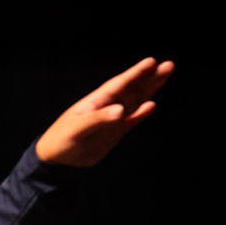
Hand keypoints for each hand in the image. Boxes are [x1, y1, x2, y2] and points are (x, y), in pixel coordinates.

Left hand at [35, 57, 174, 166]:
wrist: (57, 161)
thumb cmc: (60, 140)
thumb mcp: (77, 129)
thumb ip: (99, 119)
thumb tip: (121, 111)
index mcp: (96, 102)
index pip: (120, 85)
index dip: (135, 74)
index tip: (151, 62)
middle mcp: (107, 107)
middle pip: (132, 89)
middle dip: (149, 77)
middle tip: (168, 65)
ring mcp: (112, 119)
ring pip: (135, 101)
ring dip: (150, 90)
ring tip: (164, 76)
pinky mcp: (114, 133)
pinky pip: (131, 121)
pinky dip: (141, 114)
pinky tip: (152, 105)